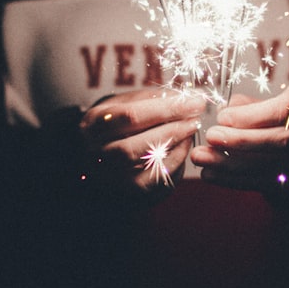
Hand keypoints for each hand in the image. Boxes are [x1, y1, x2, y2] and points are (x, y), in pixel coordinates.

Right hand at [79, 88, 205, 196]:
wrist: (105, 153)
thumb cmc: (121, 121)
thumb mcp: (127, 102)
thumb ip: (152, 99)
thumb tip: (187, 97)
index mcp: (92, 125)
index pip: (130, 116)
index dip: (165, 109)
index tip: (194, 101)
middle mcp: (96, 153)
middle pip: (136, 144)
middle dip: (172, 129)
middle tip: (196, 117)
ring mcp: (111, 175)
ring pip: (145, 163)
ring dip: (175, 143)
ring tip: (191, 127)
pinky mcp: (129, 190)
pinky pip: (156, 177)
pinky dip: (175, 159)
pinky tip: (185, 144)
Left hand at [190, 79, 288, 192]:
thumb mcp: (276, 100)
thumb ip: (252, 105)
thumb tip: (225, 111)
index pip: (284, 110)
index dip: (252, 116)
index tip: (223, 117)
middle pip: (281, 140)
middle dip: (241, 141)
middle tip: (210, 137)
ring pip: (272, 166)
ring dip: (231, 164)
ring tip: (202, 158)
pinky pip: (267, 185)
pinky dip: (235, 180)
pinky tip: (211, 173)